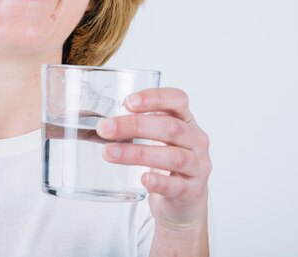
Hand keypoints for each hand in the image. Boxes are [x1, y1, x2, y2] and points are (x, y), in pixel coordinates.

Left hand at [97, 88, 210, 229]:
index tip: (127, 102)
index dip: (153, 98)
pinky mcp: (193, 191)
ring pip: (172, 156)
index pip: (177, 100)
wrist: (183, 200)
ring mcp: (198, 166)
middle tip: (105, 128)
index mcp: (186, 120)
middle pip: (169, 127)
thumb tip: (100, 123)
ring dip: (137, 153)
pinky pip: (177, 186)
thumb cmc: (165, 163)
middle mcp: (196, 140)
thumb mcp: (156, 138)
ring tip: (109, 153)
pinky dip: (160, 182)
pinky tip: (144, 178)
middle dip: (134, 126)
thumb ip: (136, 127)